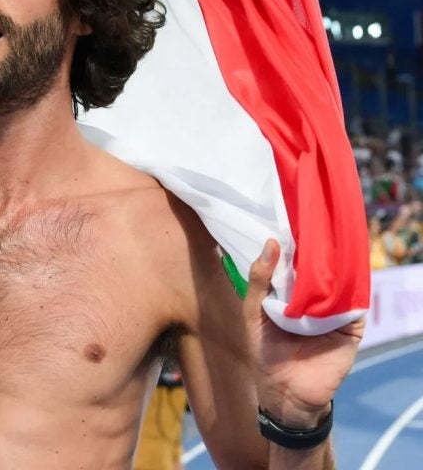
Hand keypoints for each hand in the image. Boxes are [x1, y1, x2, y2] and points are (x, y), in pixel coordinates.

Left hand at [244, 239, 363, 427]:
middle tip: (311, 221)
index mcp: (288, 290)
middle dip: (314, 247)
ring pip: (339, 280)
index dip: (292, 240)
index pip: (293, 260)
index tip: (290, 215)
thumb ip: (259, 279)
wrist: (285, 391)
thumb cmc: (264, 350)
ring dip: (334, 264)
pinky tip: (343, 273)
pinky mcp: (351, 325)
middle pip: (318, 266)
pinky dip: (350, 288)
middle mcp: (312, 296)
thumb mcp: (253, 311)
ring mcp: (334, 309)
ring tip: (327, 241)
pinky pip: (354, 301)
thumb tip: (271, 243)